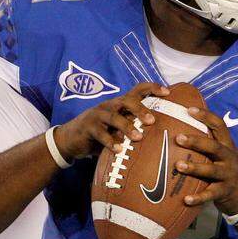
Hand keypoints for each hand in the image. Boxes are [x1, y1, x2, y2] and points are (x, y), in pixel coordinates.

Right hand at [53, 83, 169, 159]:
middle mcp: (110, 105)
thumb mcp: (118, 128)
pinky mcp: (88, 127)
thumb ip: (134, 127)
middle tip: (152, 121)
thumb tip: (162, 136)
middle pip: (126, 100)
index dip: (152, 88)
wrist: (70, 139)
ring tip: (138, 138)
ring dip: (127, 127)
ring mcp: (97, 115)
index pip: (137, 90)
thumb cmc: (101, 133)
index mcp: (120, 103)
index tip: (167, 92)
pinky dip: (110, 142)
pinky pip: (100, 133)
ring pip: (114, 117)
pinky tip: (118, 150)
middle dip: (140, 109)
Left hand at [174, 107, 237, 214]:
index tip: (189, 109)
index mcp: (227, 144)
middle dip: (196, 142)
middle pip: (214, 147)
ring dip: (194, 168)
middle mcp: (229, 158)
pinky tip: (185, 200)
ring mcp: (227, 175)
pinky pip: (210, 195)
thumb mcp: (221, 152)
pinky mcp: (224, 192)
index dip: (206, 116)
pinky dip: (198, 198)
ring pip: (211, 170)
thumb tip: (179, 123)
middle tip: (178, 138)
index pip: (219, 125)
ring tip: (178, 165)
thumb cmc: (224, 168)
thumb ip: (207, 140)